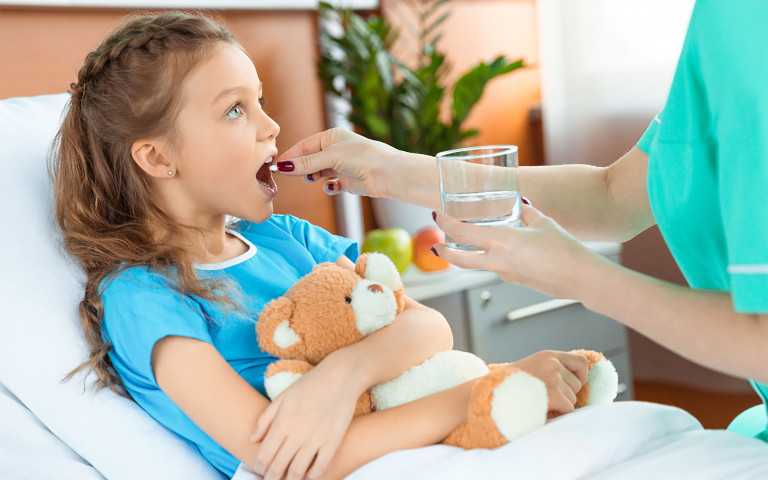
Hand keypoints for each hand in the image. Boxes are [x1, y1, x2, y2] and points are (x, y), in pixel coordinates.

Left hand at [250, 353, 365, 479]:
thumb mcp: (283, 397)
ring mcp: (316, 438)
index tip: (260, 470)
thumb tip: (252, 439)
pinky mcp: (333, 441)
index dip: (258, 468)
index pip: (264, 455)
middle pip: (278, 467)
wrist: (341, 375)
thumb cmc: (310, 384)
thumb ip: (265, 419)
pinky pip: (321, 467)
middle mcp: (297, 433)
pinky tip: (309, 475)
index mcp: (282, 422)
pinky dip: (313, 476)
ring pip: (298, 471)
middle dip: (271, 478)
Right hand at [275, 128, 437, 206]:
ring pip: (318, 173)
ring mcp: (341, 166)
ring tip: (311, 179)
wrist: (387, 174)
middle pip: (309, 160)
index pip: (304, 146)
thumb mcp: (330, 157)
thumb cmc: (363, 157)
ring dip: (313, 176)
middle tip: (288, 175)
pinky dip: (329, 187)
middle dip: (300, 167)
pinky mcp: (348, 182)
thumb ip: (306, 164)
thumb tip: (283, 167)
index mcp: (332, 137)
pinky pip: (331, 185)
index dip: (291, 155)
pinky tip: (332, 186)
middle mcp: (336, 150)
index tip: (276, 165)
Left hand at [432, 204, 604, 300]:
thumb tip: (519, 202)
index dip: (446, 223)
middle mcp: (498, 261)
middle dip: (443, 250)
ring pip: (476, 265)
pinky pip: (495, 267)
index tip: (437, 214)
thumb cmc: (565, 249)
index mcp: (502, 241)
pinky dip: (489, 258)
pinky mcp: (514, 280)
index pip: (462, 232)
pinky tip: (498, 249)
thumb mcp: (543, 223)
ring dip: (465, 255)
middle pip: (459, 259)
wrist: (581, 279)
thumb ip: (526, 212)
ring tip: (462, 243)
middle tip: (436, 242)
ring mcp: (504, 274)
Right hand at [509, 350, 587, 416]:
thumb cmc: (510, 386)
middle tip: (546, 397)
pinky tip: (543, 410)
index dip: (581, 375)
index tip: (572, 383)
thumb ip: (550, 370)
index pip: (580, 361)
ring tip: (540, 402)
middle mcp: (553, 364)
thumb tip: (576, 382)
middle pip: (577, 384)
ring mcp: (554, 378)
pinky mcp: (555, 394)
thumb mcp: (531, 368)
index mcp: (547, 355)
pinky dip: (558, 413)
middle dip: (565, 394)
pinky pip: (569, 409)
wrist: (494, 395)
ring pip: (573, 398)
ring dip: (560, 404)